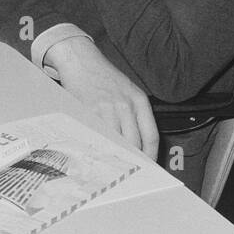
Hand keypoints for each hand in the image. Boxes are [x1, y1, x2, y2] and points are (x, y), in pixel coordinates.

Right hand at [44, 37, 158, 159]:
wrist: (82, 62)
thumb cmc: (104, 78)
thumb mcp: (128, 92)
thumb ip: (135, 114)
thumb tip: (138, 143)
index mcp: (139, 101)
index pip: (151, 136)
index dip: (151, 156)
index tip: (149, 166)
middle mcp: (126, 106)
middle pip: (135, 143)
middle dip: (134, 161)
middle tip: (132, 172)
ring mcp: (107, 109)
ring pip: (116, 142)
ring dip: (115, 156)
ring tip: (114, 167)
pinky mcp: (89, 111)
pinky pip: (97, 136)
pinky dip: (99, 147)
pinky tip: (98, 153)